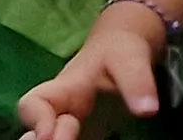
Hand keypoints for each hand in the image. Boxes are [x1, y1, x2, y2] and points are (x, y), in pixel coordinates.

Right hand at [17, 11, 165, 139]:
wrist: (128, 54)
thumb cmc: (121, 51)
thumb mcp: (130, 59)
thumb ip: (137, 81)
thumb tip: (148, 110)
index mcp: (63, 90)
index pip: (34, 104)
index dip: (36, 119)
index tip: (50, 134)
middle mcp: (61, 112)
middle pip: (37, 134)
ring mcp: (72, 128)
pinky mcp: (88, 136)